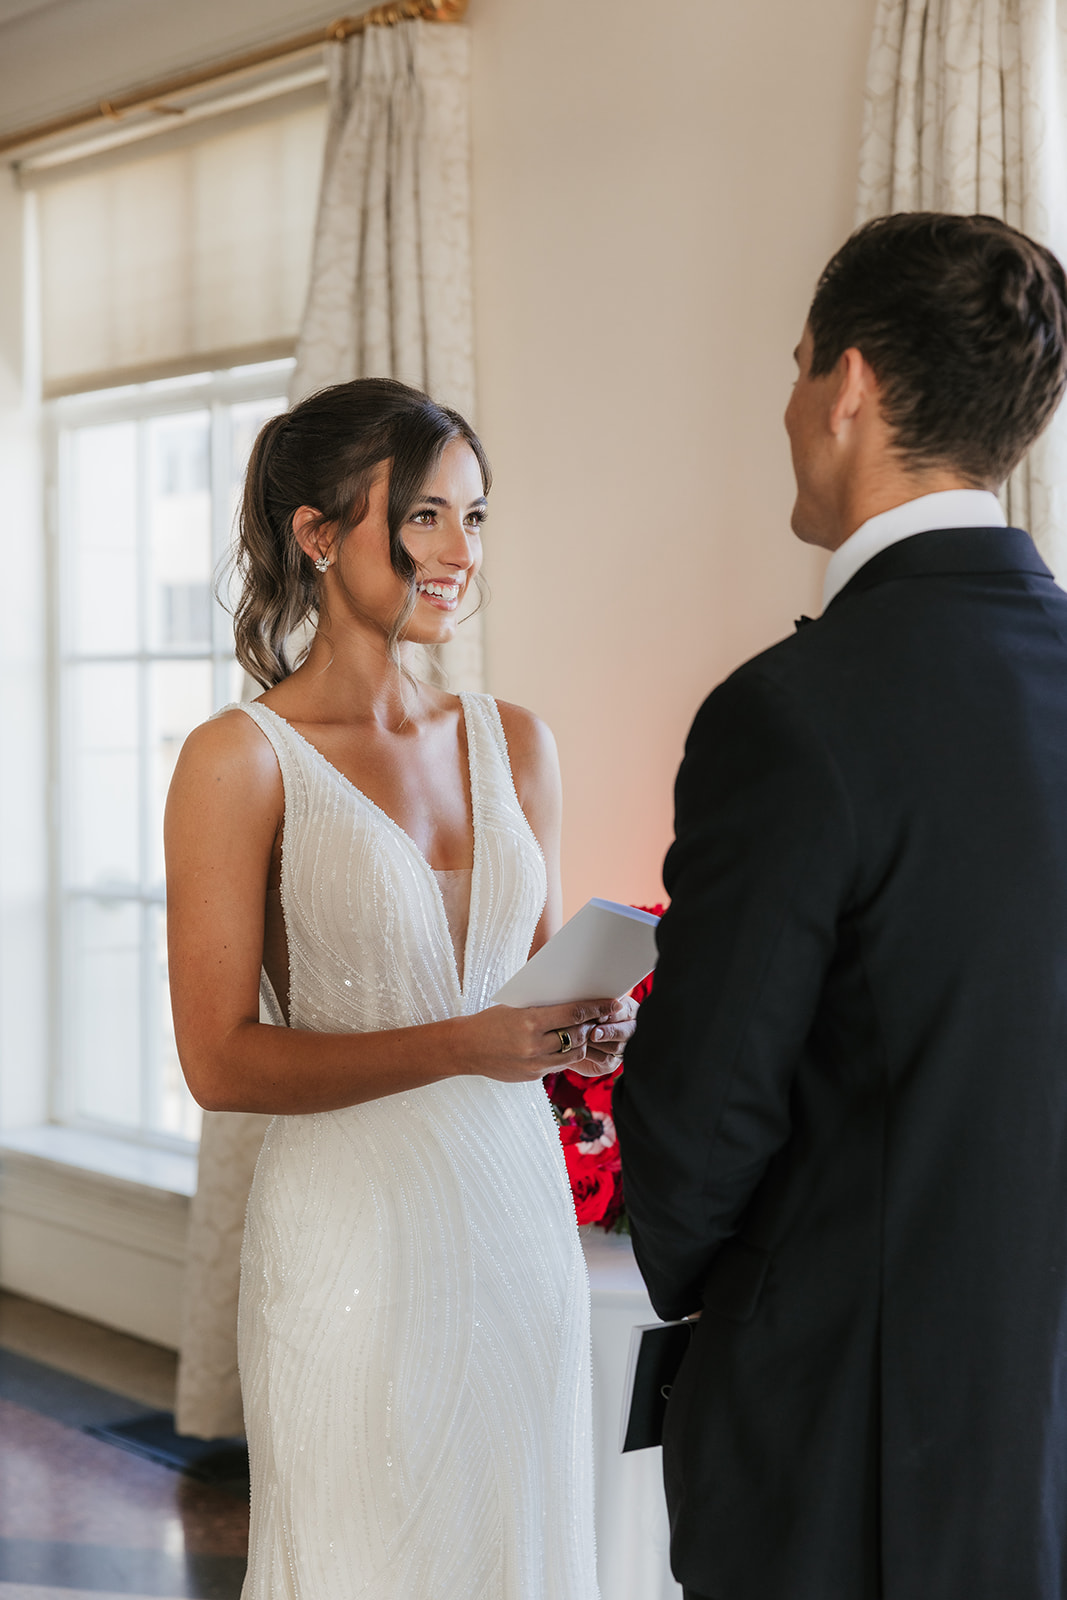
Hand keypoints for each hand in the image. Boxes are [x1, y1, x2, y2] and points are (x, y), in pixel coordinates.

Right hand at [459, 996, 636, 1083]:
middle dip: (592, 1025)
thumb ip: (544, 1009)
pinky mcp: (533, 1077)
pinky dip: (564, 1054)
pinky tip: (563, 1045)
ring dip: (582, 1042)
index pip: (574, 1014)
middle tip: (601, 1016)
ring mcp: (535, 1065)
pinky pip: (558, 1065)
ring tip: (584, 1032)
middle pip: (579, 1035)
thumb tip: (575, 1003)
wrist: (465, 1048)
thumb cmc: (490, 1021)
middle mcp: (535, 1045)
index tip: (612, 1003)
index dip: (597, 1008)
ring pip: (574, 1054)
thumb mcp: (516, 1008)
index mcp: (530, 1022)